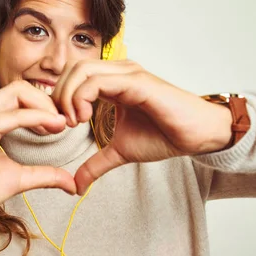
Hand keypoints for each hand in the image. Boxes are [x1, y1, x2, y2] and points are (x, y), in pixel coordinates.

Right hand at [0, 81, 75, 217]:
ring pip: (17, 92)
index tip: (62, 125)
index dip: (46, 106)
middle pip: (21, 87)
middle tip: (63, 124)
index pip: (21, 95)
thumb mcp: (20, 179)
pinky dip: (35, 117)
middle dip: (48, 101)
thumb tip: (72, 183)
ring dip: (44, 106)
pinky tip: (49, 129)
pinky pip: (11, 115)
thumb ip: (45, 175)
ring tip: (58, 125)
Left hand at [51, 60, 232, 193]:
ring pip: (81, 70)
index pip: (73, 76)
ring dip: (67, 97)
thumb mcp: (120, 152)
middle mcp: (118, 72)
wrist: (196, 136)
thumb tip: (76, 186)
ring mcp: (127, 74)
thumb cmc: (164, 136)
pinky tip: (84, 119)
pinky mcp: (136, 82)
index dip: (58, 98)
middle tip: (61, 124)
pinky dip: (82, 98)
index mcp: (112, 82)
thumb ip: (96, 164)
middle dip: (58, 96)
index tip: (60, 126)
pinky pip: (97, 81)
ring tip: (72, 123)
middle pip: (71, 69)